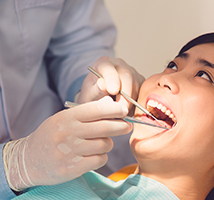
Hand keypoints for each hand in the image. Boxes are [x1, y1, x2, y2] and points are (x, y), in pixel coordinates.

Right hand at [3, 96, 131, 189]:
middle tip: (127, 126)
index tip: (123, 110)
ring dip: (108, 144)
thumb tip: (110, 102)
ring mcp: (69, 152)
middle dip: (120, 126)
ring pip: (104, 145)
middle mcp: (67, 133)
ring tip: (102, 143)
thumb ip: (87, 111)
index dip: (114, 110)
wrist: (28, 160)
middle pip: (104, 128)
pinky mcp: (71, 168)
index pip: (95, 110)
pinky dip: (101, 157)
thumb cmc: (51, 136)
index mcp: (66, 118)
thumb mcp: (64, 119)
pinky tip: (95, 155)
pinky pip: (99, 160)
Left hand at [76, 56, 144, 112]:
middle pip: (127, 76)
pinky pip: (143, 92)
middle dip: (125, 95)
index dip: (112, 79)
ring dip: (131, 102)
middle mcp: (120, 65)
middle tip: (121, 110)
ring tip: (121, 113)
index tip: (113, 91)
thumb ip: (95, 90)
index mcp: (104, 64)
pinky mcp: (141, 83)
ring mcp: (133, 73)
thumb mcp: (89, 95)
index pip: (108, 68)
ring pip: (137, 86)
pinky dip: (137, 104)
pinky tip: (128, 111)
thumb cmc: (93, 96)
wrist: (100, 100)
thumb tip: (103, 85)